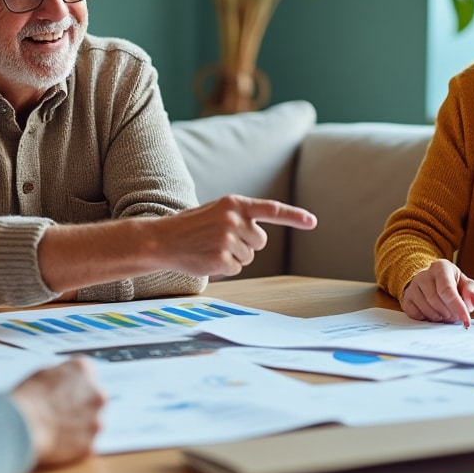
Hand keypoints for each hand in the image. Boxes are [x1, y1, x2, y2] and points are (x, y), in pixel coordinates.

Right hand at [9, 356, 106, 467]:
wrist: (19, 426)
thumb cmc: (25, 399)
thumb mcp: (42, 374)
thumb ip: (61, 375)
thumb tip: (64, 381)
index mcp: (83, 370)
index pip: (87, 373)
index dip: (74, 384)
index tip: (66, 392)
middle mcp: (96, 394)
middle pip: (94, 399)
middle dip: (80, 405)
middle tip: (59, 413)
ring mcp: (95, 421)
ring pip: (91, 423)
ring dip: (78, 426)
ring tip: (54, 430)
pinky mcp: (89, 444)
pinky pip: (84, 444)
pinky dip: (73, 445)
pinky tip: (56, 443)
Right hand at [156, 195, 316, 277]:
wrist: (161, 239)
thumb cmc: (191, 227)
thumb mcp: (217, 212)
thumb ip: (240, 218)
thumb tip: (259, 238)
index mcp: (234, 203)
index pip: (272, 209)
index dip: (294, 216)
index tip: (312, 222)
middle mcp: (234, 219)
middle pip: (260, 241)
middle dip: (246, 244)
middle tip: (220, 241)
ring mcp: (228, 239)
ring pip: (249, 257)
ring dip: (233, 257)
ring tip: (210, 248)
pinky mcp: (221, 258)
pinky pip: (236, 269)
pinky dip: (224, 268)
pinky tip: (207, 259)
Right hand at [401, 259, 473, 325]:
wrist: (430, 280)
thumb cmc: (450, 283)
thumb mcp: (465, 283)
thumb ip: (472, 291)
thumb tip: (472, 302)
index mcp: (441, 267)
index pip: (447, 290)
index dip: (457, 307)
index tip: (465, 320)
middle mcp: (424, 275)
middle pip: (436, 301)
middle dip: (449, 314)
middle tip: (455, 317)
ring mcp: (413, 286)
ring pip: (426, 309)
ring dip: (439, 317)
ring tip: (445, 315)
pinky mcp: (406, 298)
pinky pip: (415, 314)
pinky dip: (426, 319)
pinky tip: (433, 315)